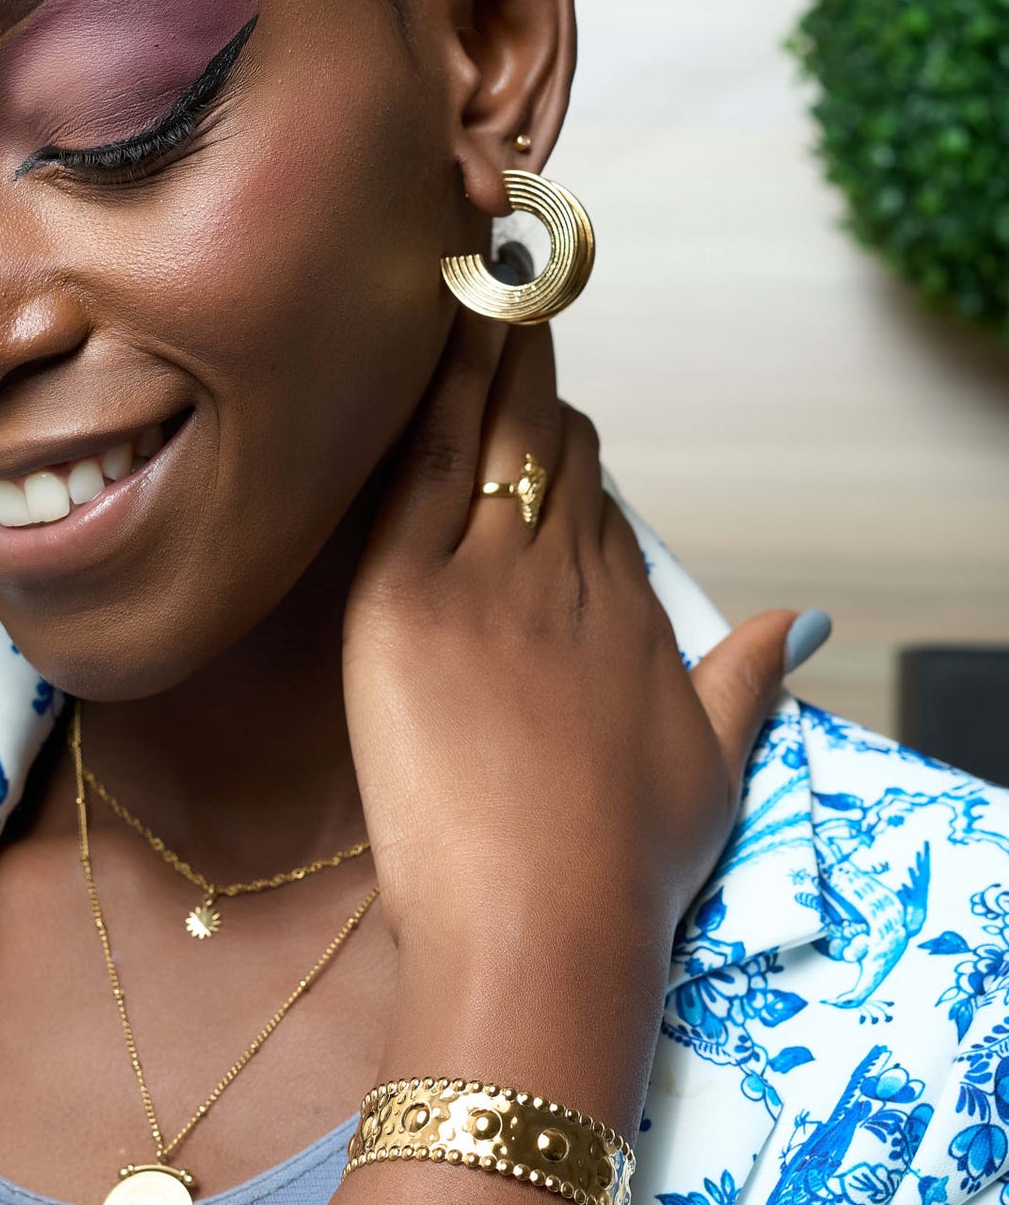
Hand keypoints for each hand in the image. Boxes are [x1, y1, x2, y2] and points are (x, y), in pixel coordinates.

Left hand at [343, 315, 795, 1133]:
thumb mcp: (713, 769)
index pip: (593, 501)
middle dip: (526, 385)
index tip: (541, 414)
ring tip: (472, 282)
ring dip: (486, 359)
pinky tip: (426, 330)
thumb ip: (750, 682)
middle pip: (547, 454)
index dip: (564, 452)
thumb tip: (798, 624)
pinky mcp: (406, 600)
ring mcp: (485, 581)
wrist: (543, 922)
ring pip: (492, 440)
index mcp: (627, 615)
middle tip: (504, 305)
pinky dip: (428, 393)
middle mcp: (564, 579)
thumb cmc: (624, 869)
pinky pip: (420, 468)